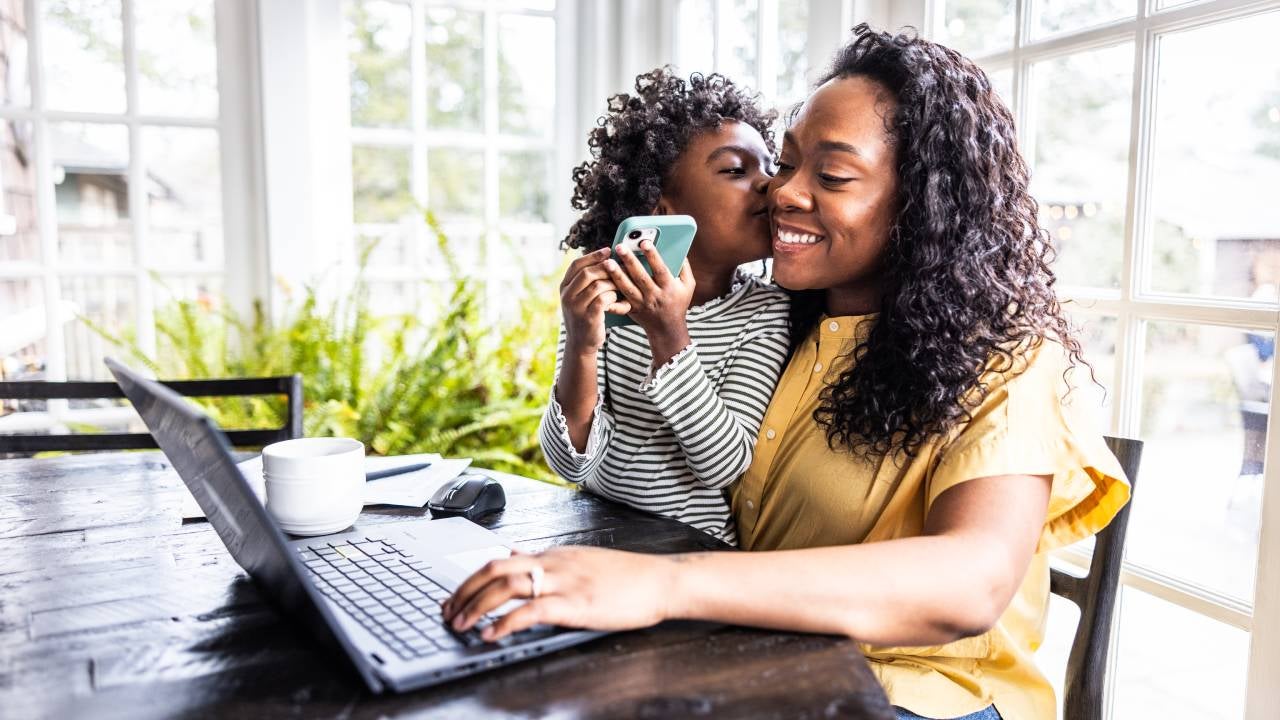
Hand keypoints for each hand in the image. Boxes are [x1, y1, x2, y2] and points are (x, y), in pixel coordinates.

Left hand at [441, 546, 676, 641]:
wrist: (660, 580)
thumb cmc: (627, 576)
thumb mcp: (581, 560)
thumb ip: (547, 558)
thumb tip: (518, 552)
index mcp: (553, 555)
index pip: (501, 560)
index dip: (471, 580)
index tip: (455, 598)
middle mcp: (553, 563)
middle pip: (495, 568)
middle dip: (464, 591)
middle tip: (448, 612)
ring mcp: (564, 582)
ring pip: (507, 586)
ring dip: (476, 606)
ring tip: (461, 625)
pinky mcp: (576, 604)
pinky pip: (532, 611)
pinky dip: (505, 623)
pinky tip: (492, 635)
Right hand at [560, 248, 631, 353]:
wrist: (580, 344)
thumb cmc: (585, 316)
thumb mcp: (579, 297)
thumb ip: (586, 282)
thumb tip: (606, 260)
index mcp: (564, 287)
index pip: (576, 265)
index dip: (592, 255)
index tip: (608, 250)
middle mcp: (566, 296)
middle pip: (587, 273)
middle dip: (606, 269)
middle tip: (621, 268)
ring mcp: (575, 307)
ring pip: (598, 285)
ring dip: (613, 285)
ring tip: (622, 288)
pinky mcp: (588, 317)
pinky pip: (604, 299)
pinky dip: (615, 298)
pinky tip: (621, 302)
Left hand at [604, 240, 694, 363]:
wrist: (667, 329)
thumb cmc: (678, 302)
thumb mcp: (688, 286)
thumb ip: (684, 268)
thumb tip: (680, 250)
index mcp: (668, 287)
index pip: (660, 270)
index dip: (653, 256)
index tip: (644, 242)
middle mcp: (654, 296)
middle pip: (641, 277)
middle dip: (630, 261)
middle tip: (620, 247)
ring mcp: (641, 303)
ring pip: (627, 288)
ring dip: (616, 275)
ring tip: (607, 262)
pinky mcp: (631, 309)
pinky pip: (619, 302)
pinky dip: (610, 294)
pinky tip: (601, 285)